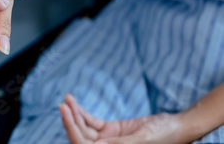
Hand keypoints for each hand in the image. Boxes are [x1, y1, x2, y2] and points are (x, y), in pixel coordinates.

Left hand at [60, 95, 185, 143]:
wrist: (176, 125)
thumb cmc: (165, 135)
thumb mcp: (143, 138)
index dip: (72, 130)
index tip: (65, 112)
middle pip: (81, 137)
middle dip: (70, 121)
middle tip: (63, 104)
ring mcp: (108, 140)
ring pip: (84, 129)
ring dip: (74, 114)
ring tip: (67, 99)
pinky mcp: (111, 131)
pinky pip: (92, 122)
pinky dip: (82, 112)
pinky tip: (73, 102)